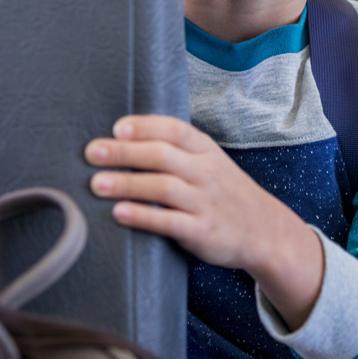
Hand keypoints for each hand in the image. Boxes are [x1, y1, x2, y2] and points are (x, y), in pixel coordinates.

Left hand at [86, 115, 323, 328]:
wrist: (265, 231)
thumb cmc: (225, 192)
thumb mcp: (210, 161)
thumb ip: (176, 150)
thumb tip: (122, 139)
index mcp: (205, 150)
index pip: (174, 130)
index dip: (144, 127)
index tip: (116, 128)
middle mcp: (205, 172)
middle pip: (162, 156)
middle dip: (124, 153)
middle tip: (92, 153)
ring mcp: (205, 202)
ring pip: (162, 187)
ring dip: (127, 184)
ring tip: (96, 184)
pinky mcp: (202, 231)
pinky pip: (169, 222)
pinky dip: (143, 217)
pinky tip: (119, 213)